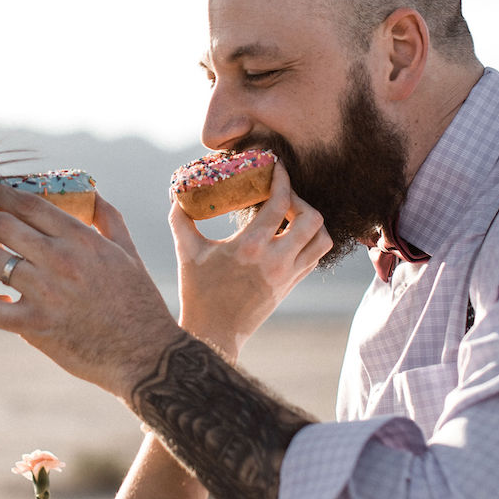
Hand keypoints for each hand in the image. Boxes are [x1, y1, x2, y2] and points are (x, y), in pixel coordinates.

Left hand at [0, 184, 184, 399]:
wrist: (144, 353)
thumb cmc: (138, 302)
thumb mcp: (129, 253)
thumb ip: (109, 219)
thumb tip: (92, 192)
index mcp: (82, 239)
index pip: (30, 204)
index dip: (2, 193)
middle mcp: (60, 260)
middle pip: (2, 225)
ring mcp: (45, 293)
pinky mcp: (34, 326)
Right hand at [172, 164, 330, 351]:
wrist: (214, 333)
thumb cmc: (197, 291)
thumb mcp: (186, 251)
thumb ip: (181, 218)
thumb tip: (176, 192)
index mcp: (250, 247)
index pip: (280, 202)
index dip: (282, 178)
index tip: (276, 165)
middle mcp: (276, 261)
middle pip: (311, 218)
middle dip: (300, 199)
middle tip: (281, 196)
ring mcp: (288, 275)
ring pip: (321, 239)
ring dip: (311, 221)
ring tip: (290, 216)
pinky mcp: (292, 285)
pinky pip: (315, 256)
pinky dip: (309, 240)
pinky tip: (289, 235)